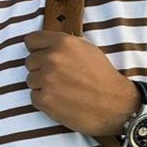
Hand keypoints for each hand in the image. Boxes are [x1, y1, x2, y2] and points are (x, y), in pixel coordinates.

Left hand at [24, 31, 139, 135]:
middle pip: (29, 62)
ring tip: (63, 90)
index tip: (44, 56)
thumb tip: (43, 45)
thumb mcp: (86, 49)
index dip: (37, 49)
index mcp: (62, 43)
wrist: (116, 106)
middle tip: (60, 77)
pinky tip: (61, 101)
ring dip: (43, 85)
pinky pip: (34, 97)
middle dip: (41, 69)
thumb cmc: (102, 77)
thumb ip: (62, 44)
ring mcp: (47, 79)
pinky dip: (45, 101)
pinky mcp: (45, 100)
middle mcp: (52, 58)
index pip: (31, 40)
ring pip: (31, 80)